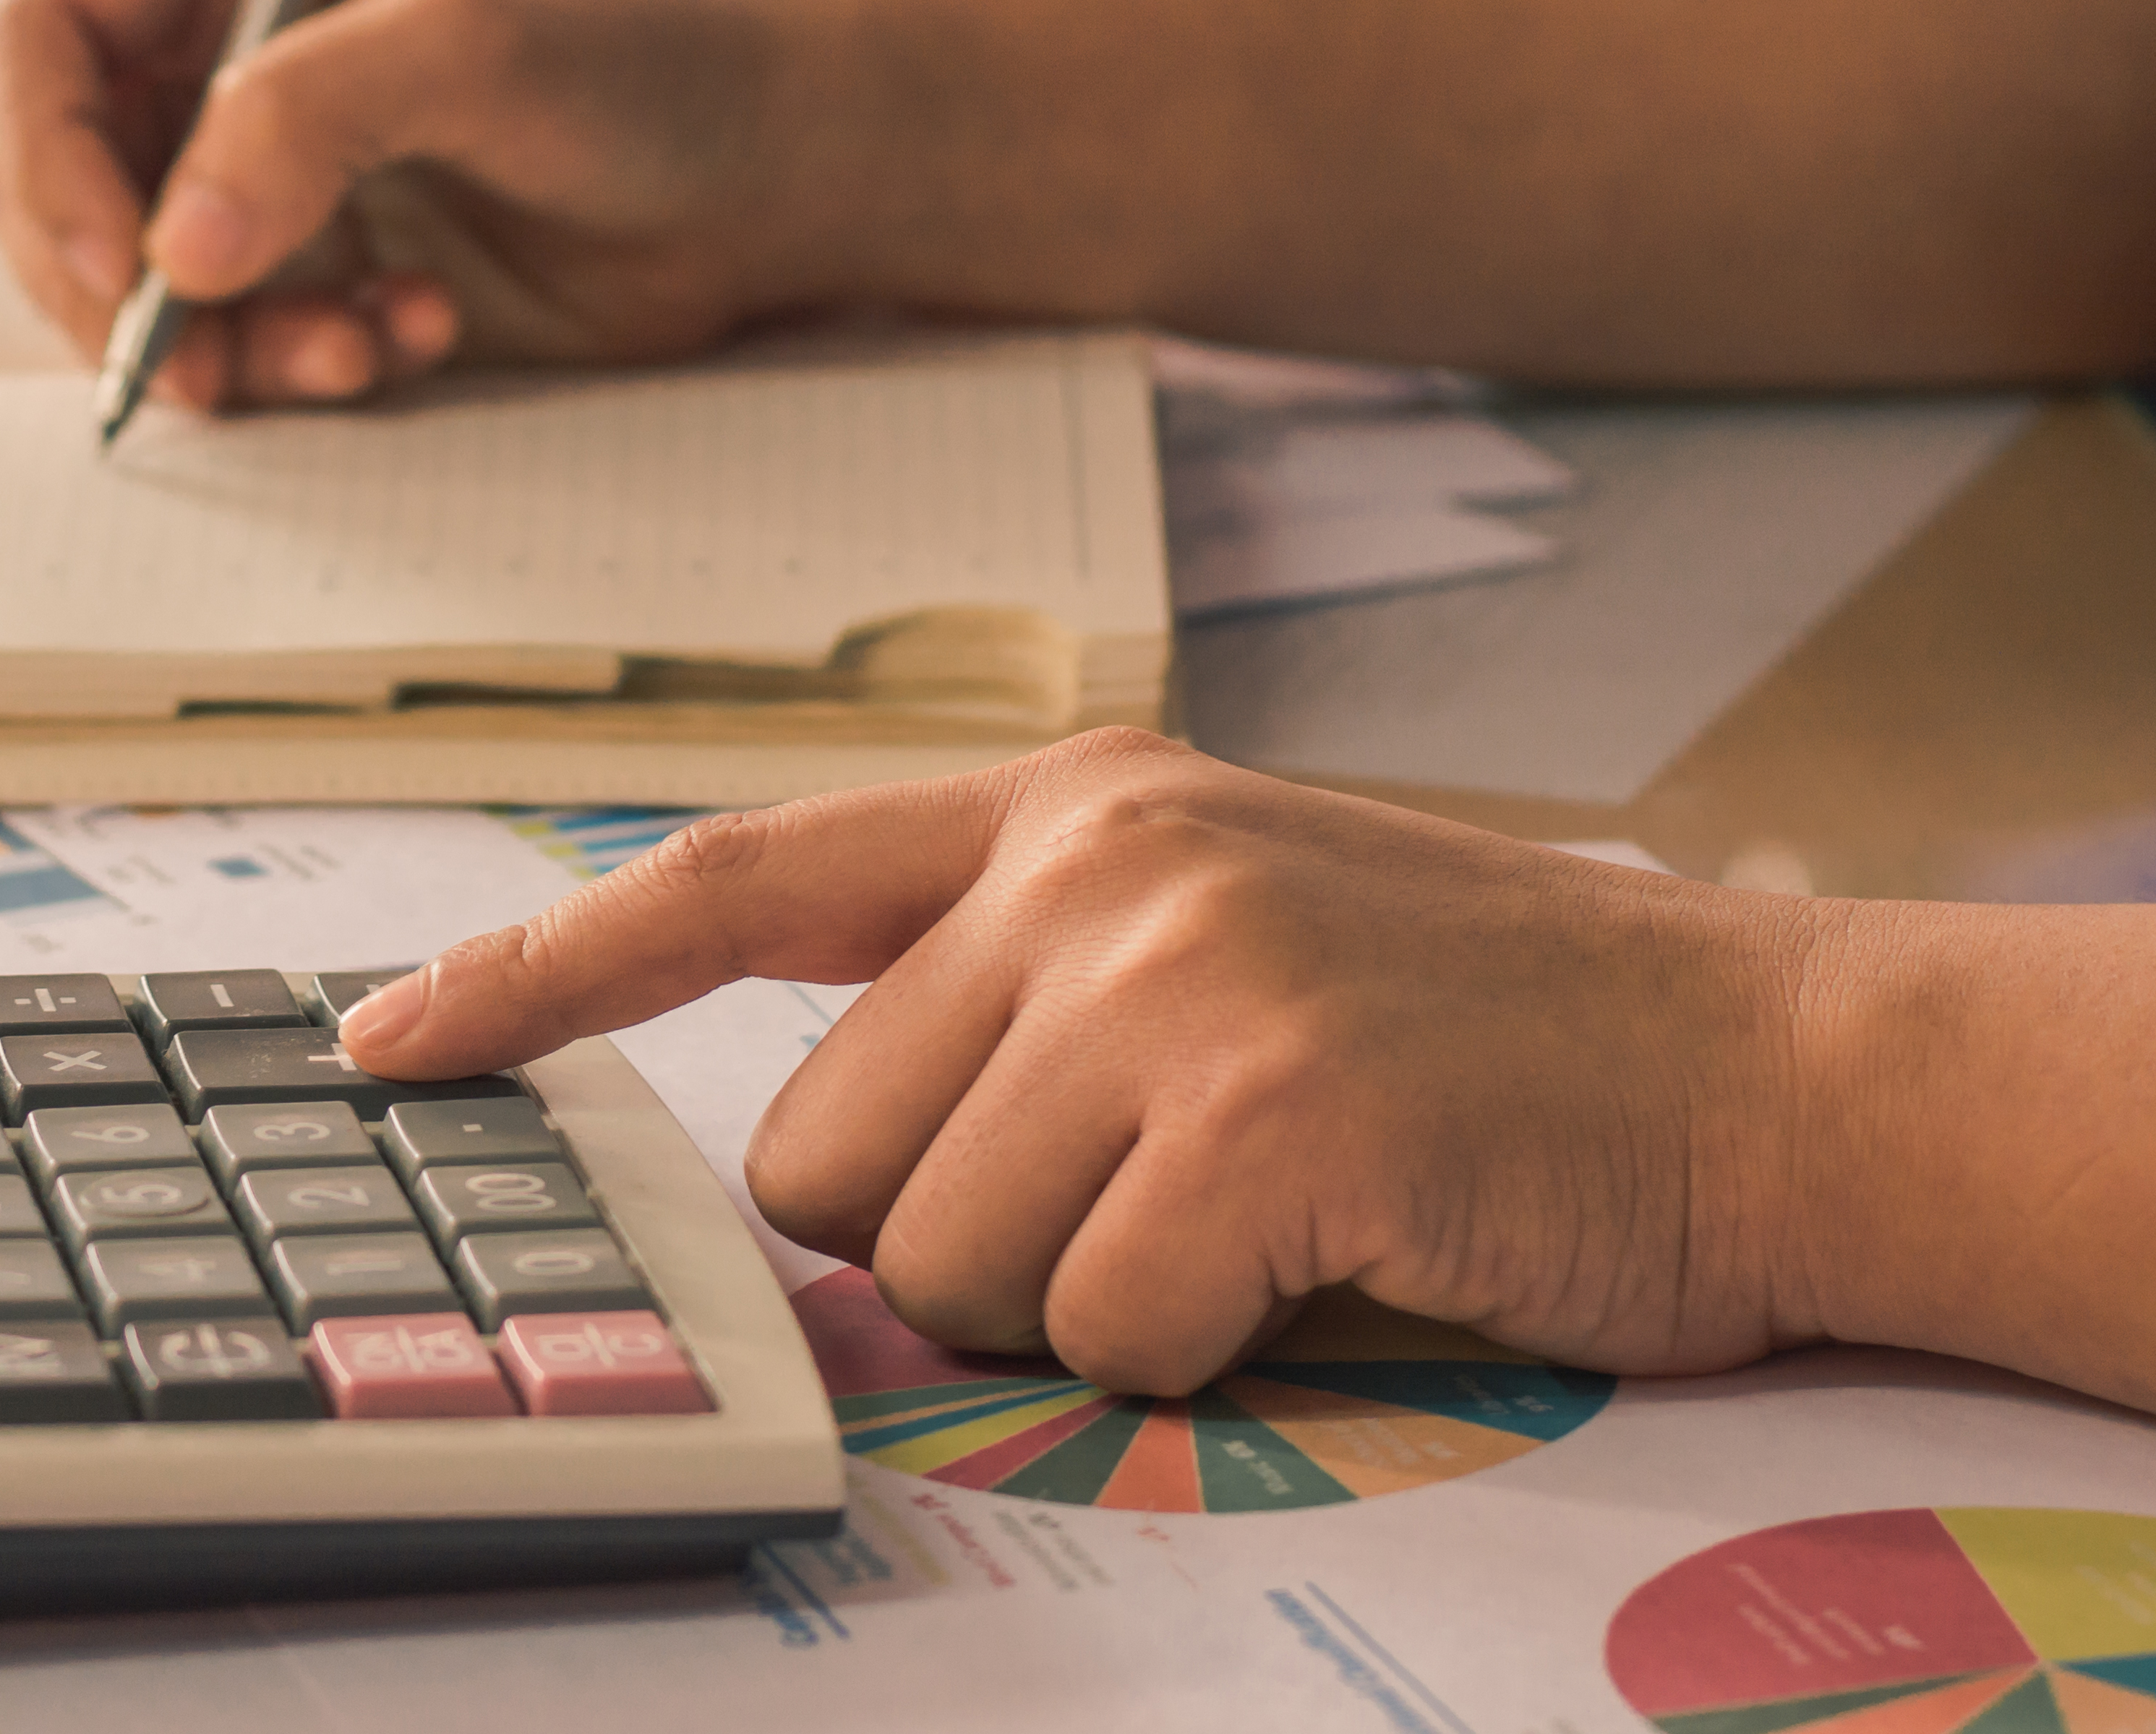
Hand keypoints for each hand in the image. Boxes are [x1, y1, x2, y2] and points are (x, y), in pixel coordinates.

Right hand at [0, 0, 842, 410]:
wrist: (784, 168)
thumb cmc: (655, 57)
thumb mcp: (479, 48)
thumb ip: (311, 116)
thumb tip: (177, 248)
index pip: (43, 39)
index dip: (47, 158)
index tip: (120, 269)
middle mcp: (226, 39)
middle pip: (52, 174)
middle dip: (113, 285)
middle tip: (192, 367)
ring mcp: (267, 159)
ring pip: (134, 281)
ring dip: (220, 346)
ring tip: (352, 353)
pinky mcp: (319, 260)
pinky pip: (230, 341)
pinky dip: (295, 368)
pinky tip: (413, 341)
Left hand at [339, 731, 1837, 1392]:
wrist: (1768, 1068)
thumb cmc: (1478, 1044)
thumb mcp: (1216, 945)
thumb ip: (1007, 1007)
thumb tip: (820, 1184)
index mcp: (1061, 808)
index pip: (727, 877)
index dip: (537, 975)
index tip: (387, 1044)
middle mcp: (1090, 858)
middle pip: (824, 1157)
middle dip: (955, 1234)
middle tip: (1155, 1198)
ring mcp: (1173, 967)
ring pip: (947, 1260)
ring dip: (1086, 1297)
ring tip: (1260, 1216)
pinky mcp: (1262, 1102)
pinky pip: (1103, 1324)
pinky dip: (1202, 1346)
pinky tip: (1329, 1253)